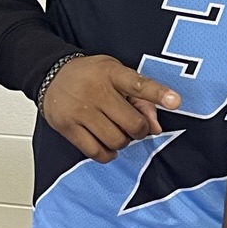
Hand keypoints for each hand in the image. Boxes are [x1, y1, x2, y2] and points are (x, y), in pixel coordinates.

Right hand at [41, 54, 180, 162]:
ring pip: (116, 140)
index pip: (139, 84)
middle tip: (134, 126)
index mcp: (111, 73)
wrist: (51, 75)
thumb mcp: (117, 75)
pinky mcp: (68, 127)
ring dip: (123, 142)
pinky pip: (96, 151)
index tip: (175, 101)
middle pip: (132, 123)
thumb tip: (156, 129)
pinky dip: (107, 153)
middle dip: (139, 130)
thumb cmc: (91, 76)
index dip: (159, 94)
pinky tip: (107, 145)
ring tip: (117, 132)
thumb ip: (141, 99)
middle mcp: (96, 91)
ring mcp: (80, 110)